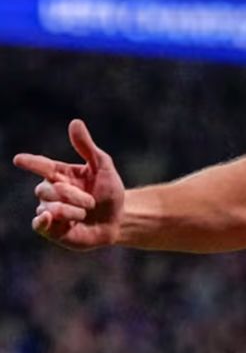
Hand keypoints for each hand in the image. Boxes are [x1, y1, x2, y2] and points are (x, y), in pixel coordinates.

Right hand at [12, 119, 124, 250]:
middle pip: (48, 189)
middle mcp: (50, 191)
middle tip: (91, 202)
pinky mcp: (51, 229)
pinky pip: (39, 224)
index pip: (41, 165)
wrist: (118, 219)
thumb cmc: (109, 191)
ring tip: (86, 213)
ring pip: (49, 208)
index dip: (31, 162)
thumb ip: (87, 147)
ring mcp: (49, 210)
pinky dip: (43, 221)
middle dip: (72, 195)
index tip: (19, 159)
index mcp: (60, 174)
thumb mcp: (103, 167)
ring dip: (73, 210)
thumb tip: (75, 122)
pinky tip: (48, 217)